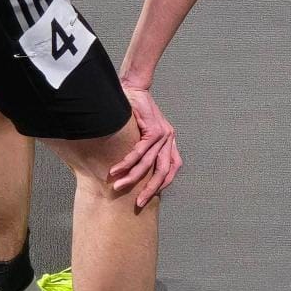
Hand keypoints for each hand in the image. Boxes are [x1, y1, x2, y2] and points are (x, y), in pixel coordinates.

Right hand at [108, 80, 181, 207]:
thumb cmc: (135, 109)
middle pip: (163, 171)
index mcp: (170, 140)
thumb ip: (143, 146)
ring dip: (132, 177)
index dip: (163, 183)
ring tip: (118, 186)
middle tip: (138, 203)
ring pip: (148, 163)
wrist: (134, 87)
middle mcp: (170, 139)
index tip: (150, 195)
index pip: (173, 167)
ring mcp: (163, 134)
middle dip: (150, 189)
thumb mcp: (143, 130)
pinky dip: (127, 162)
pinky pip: (140, 151)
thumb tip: (132, 166)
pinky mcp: (153, 129)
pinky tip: (117, 169)